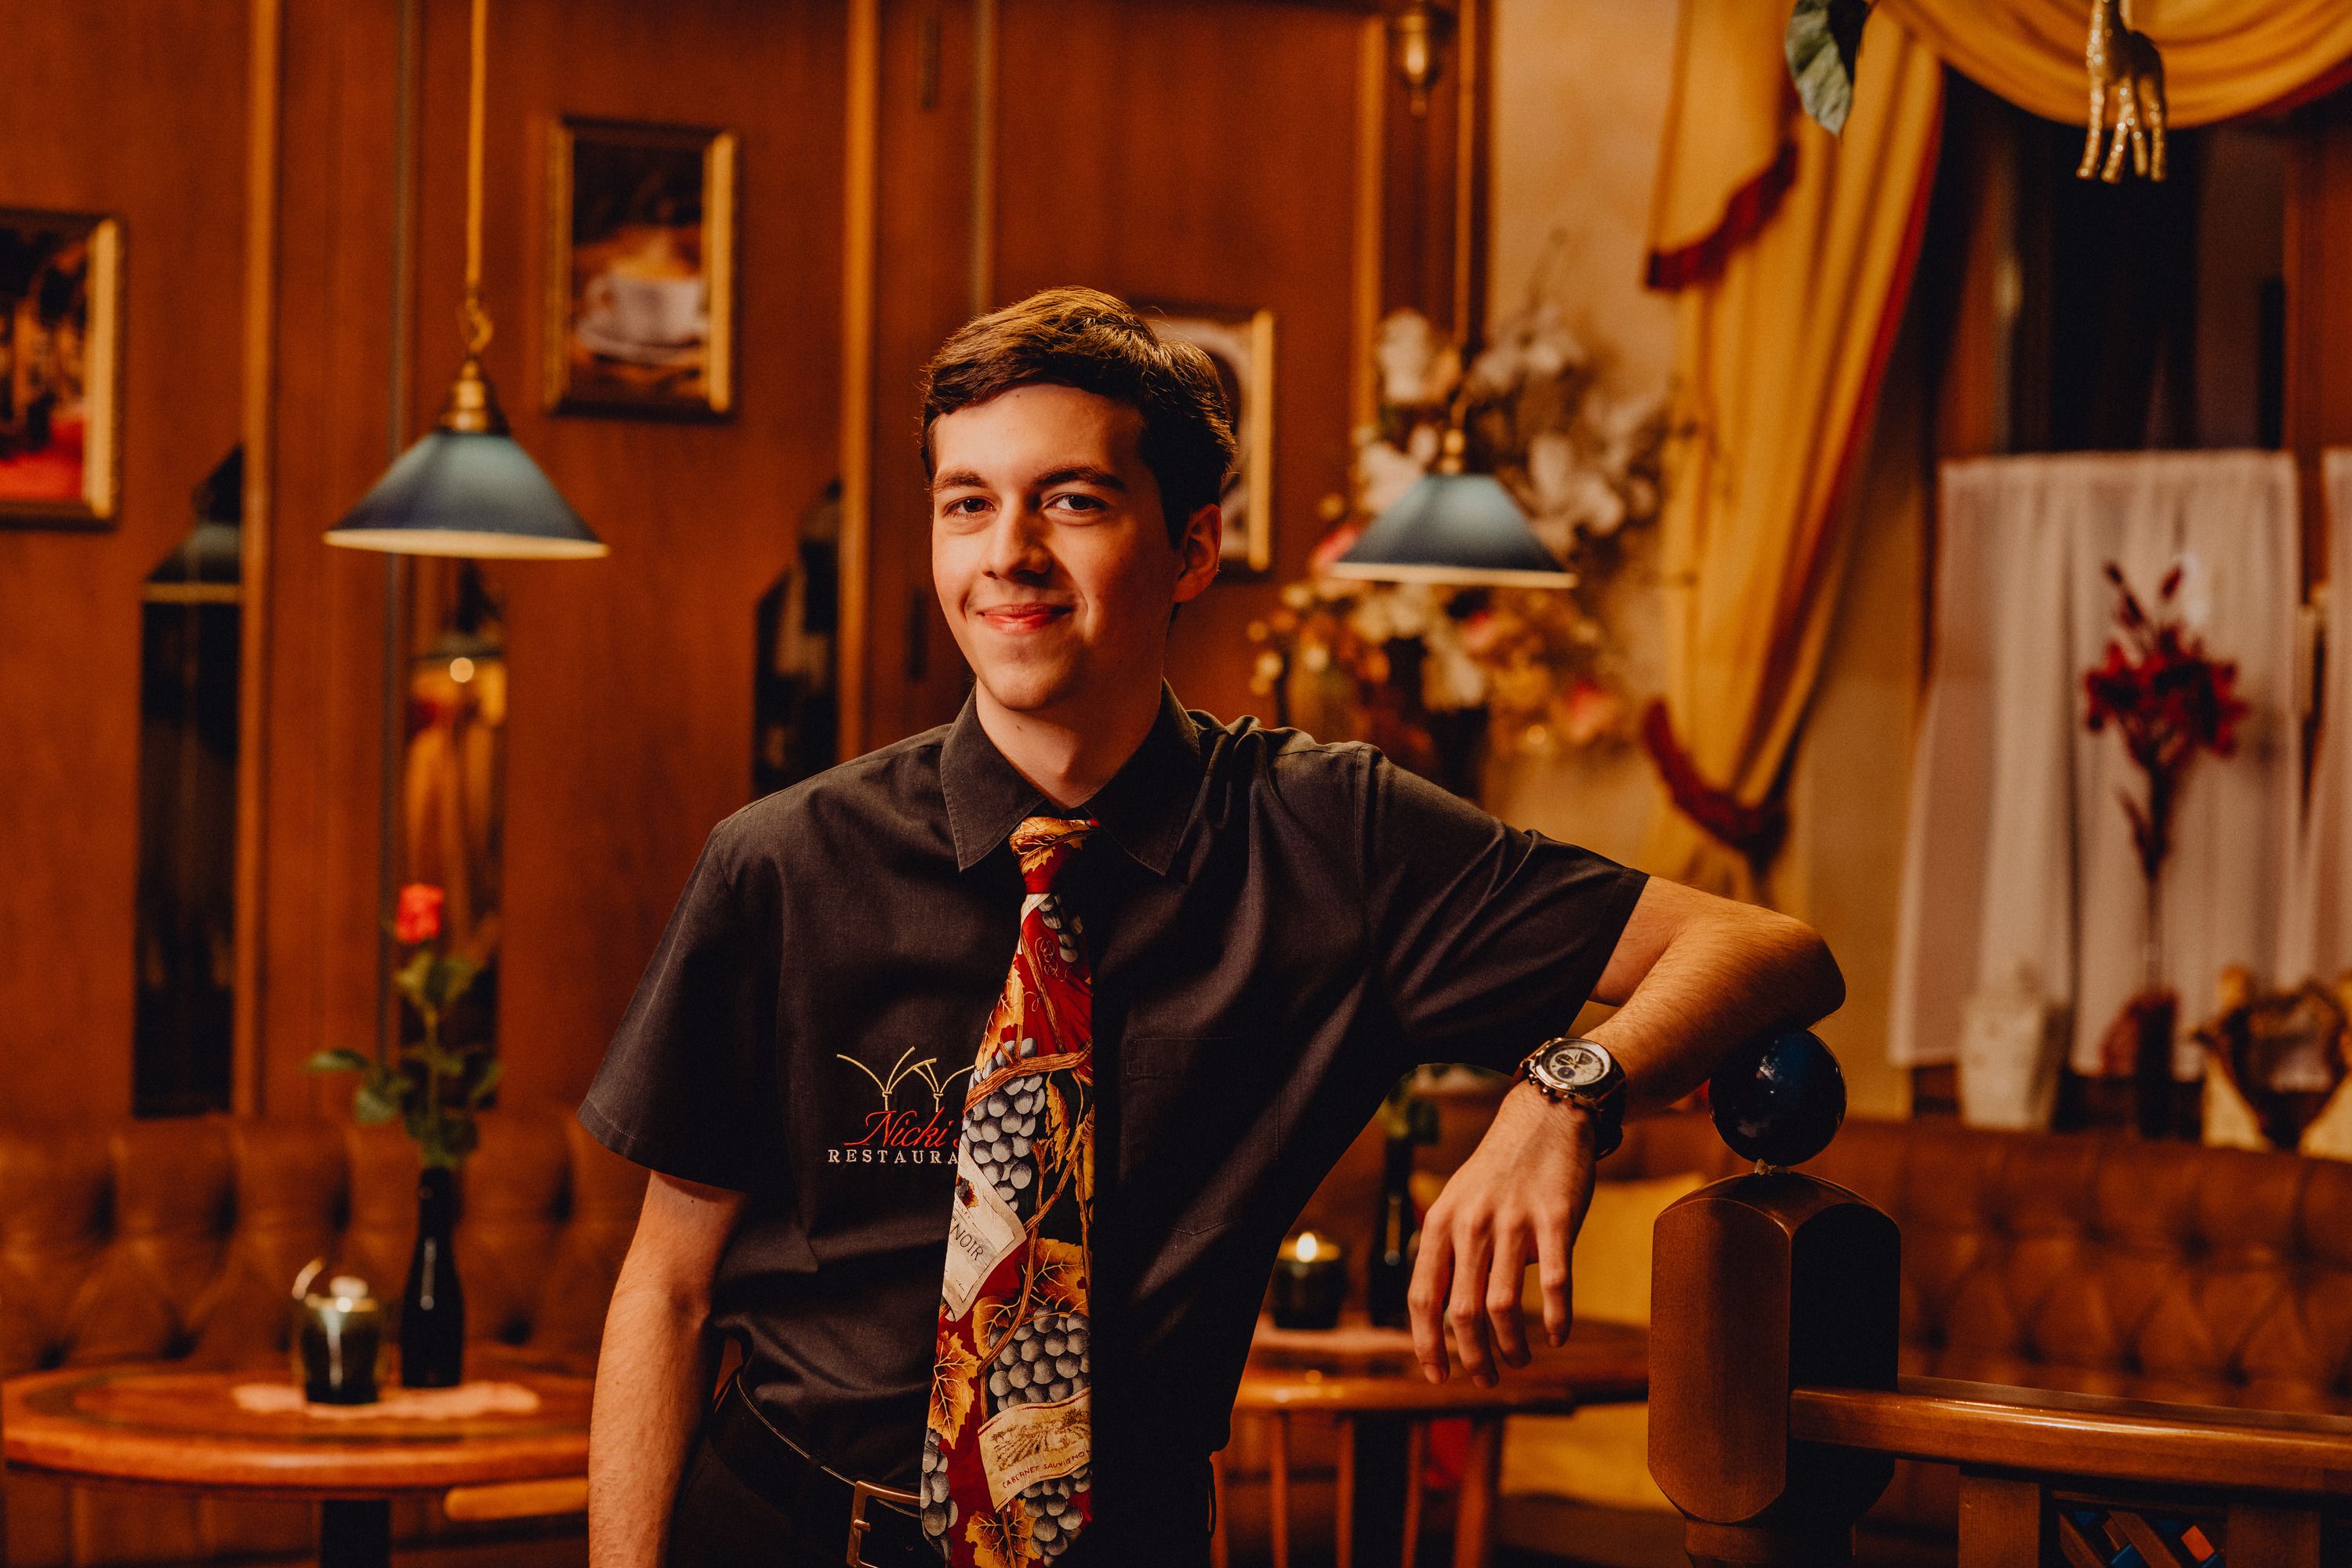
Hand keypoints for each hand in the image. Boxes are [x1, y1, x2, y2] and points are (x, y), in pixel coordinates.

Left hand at [1407, 1082, 1595, 1385]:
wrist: (1545, 1121)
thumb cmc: (1499, 1173)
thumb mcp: (1457, 1203)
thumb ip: (1446, 1251)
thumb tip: (1440, 1316)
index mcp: (1440, 1224)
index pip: (1423, 1298)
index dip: (1428, 1345)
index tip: (1439, 1377)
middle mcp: (1471, 1224)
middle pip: (1463, 1313)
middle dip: (1473, 1358)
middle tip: (1487, 1379)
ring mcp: (1513, 1222)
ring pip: (1504, 1307)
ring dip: (1513, 1347)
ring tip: (1520, 1360)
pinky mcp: (1555, 1220)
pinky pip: (1554, 1283)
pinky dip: (1556, 1319)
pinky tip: (1558, 1336)